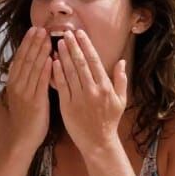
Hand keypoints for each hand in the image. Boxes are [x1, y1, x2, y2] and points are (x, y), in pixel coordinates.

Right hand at [3, 27, 51, 152]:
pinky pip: (41, 83)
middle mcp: (17, 85)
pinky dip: (46, 70)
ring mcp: (25, 93)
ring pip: (33, 68)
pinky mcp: (35, 102)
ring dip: (40, 51)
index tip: (34, 30)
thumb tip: (34, 66)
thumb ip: (27, 80)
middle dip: (34, 42)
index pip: (20, 58)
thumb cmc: (25, 118)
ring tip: (48, 37)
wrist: (20, 139)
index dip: (27, 43)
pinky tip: (52, 59)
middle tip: (42, 28)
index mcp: (14, 83)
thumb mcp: (22, 96)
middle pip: (26, 59)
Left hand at [51, 29, 125, 155]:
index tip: (80, 34)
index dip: (86, 45)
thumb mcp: (121, 101)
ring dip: (63, 56)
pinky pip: (61, 86)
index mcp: (105, 87)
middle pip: (80, 63)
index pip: (94, 61)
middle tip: (66, 33)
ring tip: (58, 43)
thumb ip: (121, 79)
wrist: (98, 143)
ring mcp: (79, 98)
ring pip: (70, 72)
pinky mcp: (67, 106)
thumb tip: (121, 61)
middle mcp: (92, 90)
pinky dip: (57, 73)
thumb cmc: (109, 122)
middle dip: (73, 46)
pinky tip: (52, 62)